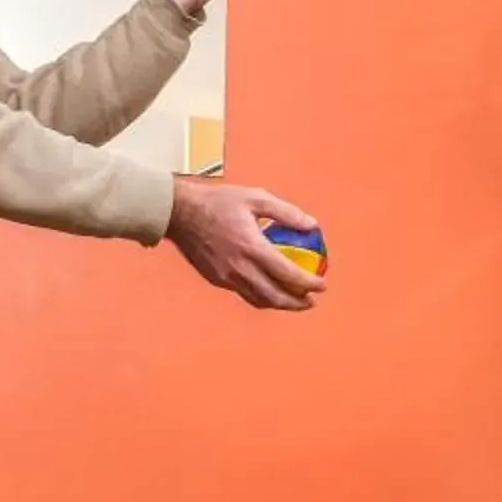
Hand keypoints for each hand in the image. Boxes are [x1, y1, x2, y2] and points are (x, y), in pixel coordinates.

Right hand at [165, 178, 324, 310]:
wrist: (179, 213)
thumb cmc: (218, 201)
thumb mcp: (256, 198)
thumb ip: (286, 212)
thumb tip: (312, 225)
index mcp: (252, 247)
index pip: (288, 274)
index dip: (308, 283)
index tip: (322, 285)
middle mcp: (240, 268)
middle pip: (275, 296)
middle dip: (297, 303)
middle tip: (312, 301)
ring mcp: (226, 277)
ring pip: (258, 300)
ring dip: (279, 304)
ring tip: (294, 302)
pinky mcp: (216, 279)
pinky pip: (243, 293)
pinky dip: (261, 297)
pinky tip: (268, 290)